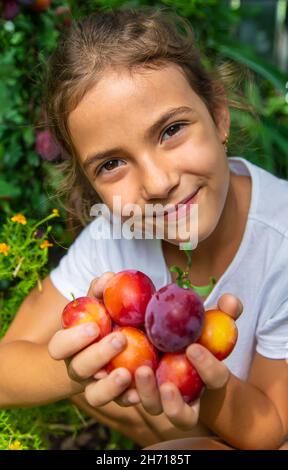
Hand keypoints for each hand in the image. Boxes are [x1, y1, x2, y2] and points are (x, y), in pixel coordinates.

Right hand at [48, 273, 133, 405]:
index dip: (73, 339)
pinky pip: (117, 404)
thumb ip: (99, 293)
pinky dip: (127, 399)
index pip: (59, 346)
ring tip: (126, 373)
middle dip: (98, 355)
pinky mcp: (112, 396)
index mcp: (68, 346)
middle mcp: (78, 367)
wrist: (94, 353)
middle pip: (80, 368)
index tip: (95, 327)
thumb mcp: (95, 306)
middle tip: (120, 339)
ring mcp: (93, 385)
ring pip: (94, 396)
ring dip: (109, 386)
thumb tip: (108, 277)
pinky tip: (137, 393)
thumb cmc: (97, 322)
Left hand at [117, 293, 242, 430]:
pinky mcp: (136, 392)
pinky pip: (128, 397)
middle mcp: (186, 398)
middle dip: (174, 402)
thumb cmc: (196, 333)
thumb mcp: (210, 321)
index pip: (215, 379)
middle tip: (165, 382)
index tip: (193, 347)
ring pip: (153, 408)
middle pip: (183, 415)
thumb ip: (224, 312)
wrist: (172, 343)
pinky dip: (121, 388)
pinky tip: (114, 368)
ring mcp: (160, 399)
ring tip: (139, 371)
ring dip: (146, 393)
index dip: (208, 367)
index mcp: (209, 379)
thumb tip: (231, 300)